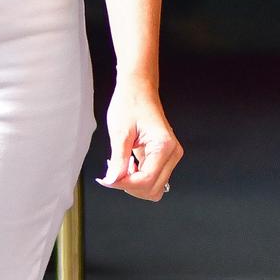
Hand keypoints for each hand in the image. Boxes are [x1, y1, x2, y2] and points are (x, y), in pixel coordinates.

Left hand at [98, 80, 181, 203]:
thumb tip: (112, 182)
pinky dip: (138, 178)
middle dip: (129, 186)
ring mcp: (170, 155)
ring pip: (153, 188)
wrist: (138, 89)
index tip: (108, 179)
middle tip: (113, 173)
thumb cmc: (130, 103)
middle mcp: (172, 152)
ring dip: (134, 184)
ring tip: (121, 167)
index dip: (124, 184)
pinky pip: (152, 178)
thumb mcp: (120, 133)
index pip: (146, 180)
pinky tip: (127, 165)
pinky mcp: (164, 156)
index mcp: (164, 146)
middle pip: (152, 189)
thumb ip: (118, 161)